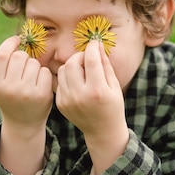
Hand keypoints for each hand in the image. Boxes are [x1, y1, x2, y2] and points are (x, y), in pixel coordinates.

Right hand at [0, 36, 52, 133]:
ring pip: (33, 63)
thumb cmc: (11, 97)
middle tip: (23, 68)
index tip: (16, 40)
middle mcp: (9, 88)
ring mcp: (26, 92)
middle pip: (19, 56)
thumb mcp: (0, 83)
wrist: (23, 123)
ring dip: (34, 67)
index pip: (2, 55)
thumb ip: (5, 64)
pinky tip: (40, 84)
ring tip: (31, 79)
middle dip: (23, 57)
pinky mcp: (42, 95)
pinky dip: (44, 75)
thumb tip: (18, 36)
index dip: (10, 43)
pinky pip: (45, 72)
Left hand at [56, 41, 128, 174]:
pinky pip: (60, 82)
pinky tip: (77, 83)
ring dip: (72, 65)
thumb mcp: (114, 85)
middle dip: (80, 56)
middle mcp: (80, 96)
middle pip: (72, 63)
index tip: (95, 43)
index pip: (91, 60)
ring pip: (63, 70)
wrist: (102, 131)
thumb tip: (96, 45)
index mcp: (97, 91)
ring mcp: (68, 101)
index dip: (92, 47)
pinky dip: (68, 77)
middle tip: (87, 59)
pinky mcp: (60, 104)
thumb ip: (105, 64)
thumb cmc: (113, 106)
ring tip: (82, 71)